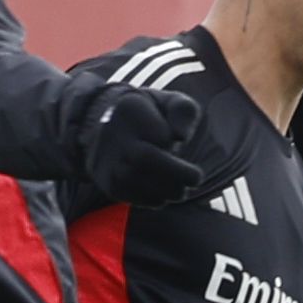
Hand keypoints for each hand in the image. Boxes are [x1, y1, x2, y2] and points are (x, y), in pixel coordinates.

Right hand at [82, 83, 209, 203]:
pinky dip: (154, 199)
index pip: (156, 133)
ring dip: (167, 190)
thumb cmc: (154, 116)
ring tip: (181, 187)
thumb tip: (180, 137)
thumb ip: (183, 111)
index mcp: (129, 110)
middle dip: (176, 173)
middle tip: (196, 178)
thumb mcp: (172, 102)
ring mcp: (107, 161)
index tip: (178, 140)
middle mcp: (113, 135)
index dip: (170, 141)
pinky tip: (164, 192)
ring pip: (135, 181)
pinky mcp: (108, 183)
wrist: (115, 129)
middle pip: (143, 158)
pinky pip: (131, 197)